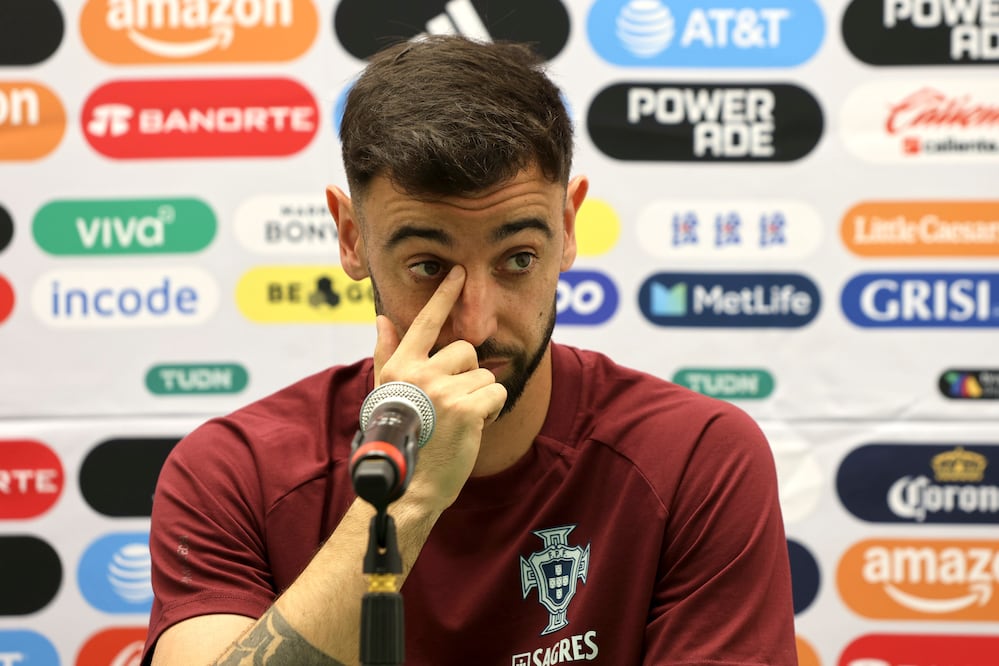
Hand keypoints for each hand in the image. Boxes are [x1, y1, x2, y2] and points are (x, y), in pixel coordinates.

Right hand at [372, 266, 507, 509]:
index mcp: (400, 367)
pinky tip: (470, 429)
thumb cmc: (400, 439)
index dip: (444, 296)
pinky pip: (496, 393)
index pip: (425, 322)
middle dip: (468, 375)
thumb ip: (387, 353)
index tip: (459, 272)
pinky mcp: (466, 407)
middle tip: (451, 406)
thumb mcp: (387, 393)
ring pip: (485, 373)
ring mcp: (443, 389)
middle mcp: (420, 372)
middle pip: (466, 350)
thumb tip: (382, 318)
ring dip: (480, 397)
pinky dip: (491, 411)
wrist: (409, 484)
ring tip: (458, 421)